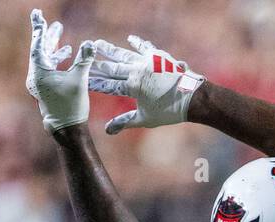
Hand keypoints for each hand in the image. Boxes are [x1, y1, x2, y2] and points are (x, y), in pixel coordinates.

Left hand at [26, 9, 94, 132]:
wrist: (67, 129)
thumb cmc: (71, 106)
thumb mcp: (80, 80)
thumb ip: (84, 60)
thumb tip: (90, 43)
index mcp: (39, 73)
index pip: (37, 45)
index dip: (39, 28)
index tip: (37, 14)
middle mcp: (36, 76)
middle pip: (40, 49)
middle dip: (47, 34)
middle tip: (48, 18)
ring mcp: (40, 82)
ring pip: (45, 57)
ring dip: (54, 44)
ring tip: (60, 30)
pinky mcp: (46, 87)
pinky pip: (49, 66)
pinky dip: (57, 57)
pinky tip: (67, 53)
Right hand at [89, 35, 204, 133]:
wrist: (191, 98)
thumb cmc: (168, 111)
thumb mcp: (144, 119)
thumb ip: (124, 122)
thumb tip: (107, 130)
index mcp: (132, 87)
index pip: (108, 85)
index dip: (94, 82)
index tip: (82, 78)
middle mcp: (137, 71)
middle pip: (112, 68)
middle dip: (96, 64)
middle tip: (83, 58)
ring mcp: (147, 62)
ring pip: (124, 54)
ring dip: (110, 49)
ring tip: (97, 43)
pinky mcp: (158, 56)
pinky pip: (145, 47)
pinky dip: (138, 42)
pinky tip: (130, 38)